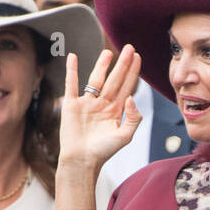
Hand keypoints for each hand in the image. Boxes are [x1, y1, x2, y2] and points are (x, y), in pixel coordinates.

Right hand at [58, 45, 142, 169]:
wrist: (81, 161)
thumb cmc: (103, 152)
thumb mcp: (125, 136)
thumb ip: (133, 117)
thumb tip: (131, 97)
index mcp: (116, 111)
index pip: (126, 87)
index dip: (133, 72)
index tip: (138, 57)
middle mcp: (102, 105)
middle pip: (114, 79)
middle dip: (122, 64)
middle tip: (130, 47)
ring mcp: (86, 104)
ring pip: (95, 80)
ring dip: (101, 65)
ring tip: (108, 52)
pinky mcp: (71, 105)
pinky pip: (71, 84)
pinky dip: (72, 71)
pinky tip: (73, 58)